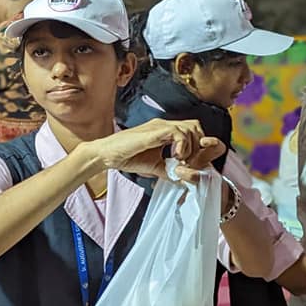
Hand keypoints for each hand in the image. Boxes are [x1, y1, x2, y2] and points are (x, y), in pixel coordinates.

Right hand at [89, 119, 225, 181]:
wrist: (107, 155)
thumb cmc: (128, 157)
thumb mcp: (156, 167)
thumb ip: (171, 171)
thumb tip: (186, 180)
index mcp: (166, 131)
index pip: (193, 130)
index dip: (199, 144)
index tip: (194, 161)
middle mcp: (165, 125)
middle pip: (195, 127)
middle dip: (198, 147)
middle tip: (189, 163)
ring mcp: (160, 126)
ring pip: (190, 128)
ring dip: (190, 147)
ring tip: (180, 161)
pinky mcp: (154, 131)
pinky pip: (177, 132)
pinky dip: (181, 145)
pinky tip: (175, 156)